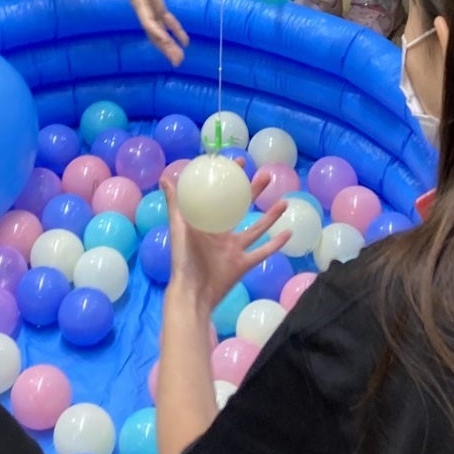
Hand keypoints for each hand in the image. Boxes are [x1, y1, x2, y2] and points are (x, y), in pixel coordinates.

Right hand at [97, 0, 189, 64]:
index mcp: (140, 4)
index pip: (148, 20)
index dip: (156, 30)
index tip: (165, 40)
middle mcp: (146, 12)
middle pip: (155, 33)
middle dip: (165, 47)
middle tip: (177, 61)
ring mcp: (152, 11)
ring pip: (161, 32)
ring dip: (170, 46)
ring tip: (180, 60)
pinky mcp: (157, 8)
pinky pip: (167, 23)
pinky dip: (176, 32)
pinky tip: (185, 42)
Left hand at [163, 169, 290, 311]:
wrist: (192, 291)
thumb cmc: (183, 258)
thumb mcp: (179, 227)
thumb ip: (175, 204)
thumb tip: (165, 177)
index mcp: (210, 224)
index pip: (223, 196)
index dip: (231, 180)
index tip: (241, 163)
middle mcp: (224, 234)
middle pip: (243, 208)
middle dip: (255, 192)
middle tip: (267, 175)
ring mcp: (236, 250)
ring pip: (258, 229)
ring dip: (271, 216)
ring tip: (284, 202)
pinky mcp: (244, 265)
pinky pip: (263, 252)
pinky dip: (276, 244)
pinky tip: (289, 233)